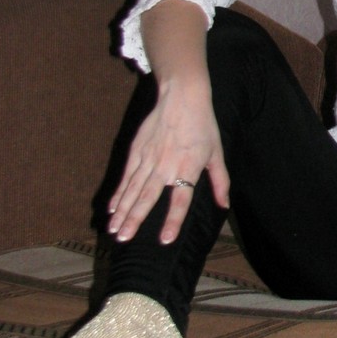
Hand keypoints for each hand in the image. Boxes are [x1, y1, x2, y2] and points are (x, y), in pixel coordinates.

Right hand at [108, 84, 229, 244]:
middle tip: (123, 239)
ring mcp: (149, 157)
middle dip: (134, 219)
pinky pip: (127, 176)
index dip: (173, 220)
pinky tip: (113, 208)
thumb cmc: (203, 126)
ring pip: (133, 189)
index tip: (165, 240)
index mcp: (188, 167)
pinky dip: (119, 192)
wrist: (182, 97)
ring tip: (113, 229)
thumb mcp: (217, 153)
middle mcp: (166, 165)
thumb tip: (224, 205)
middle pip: (148, 197)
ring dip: (123, 210)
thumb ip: (220, 181)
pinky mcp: (137, 150)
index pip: (180, 199)